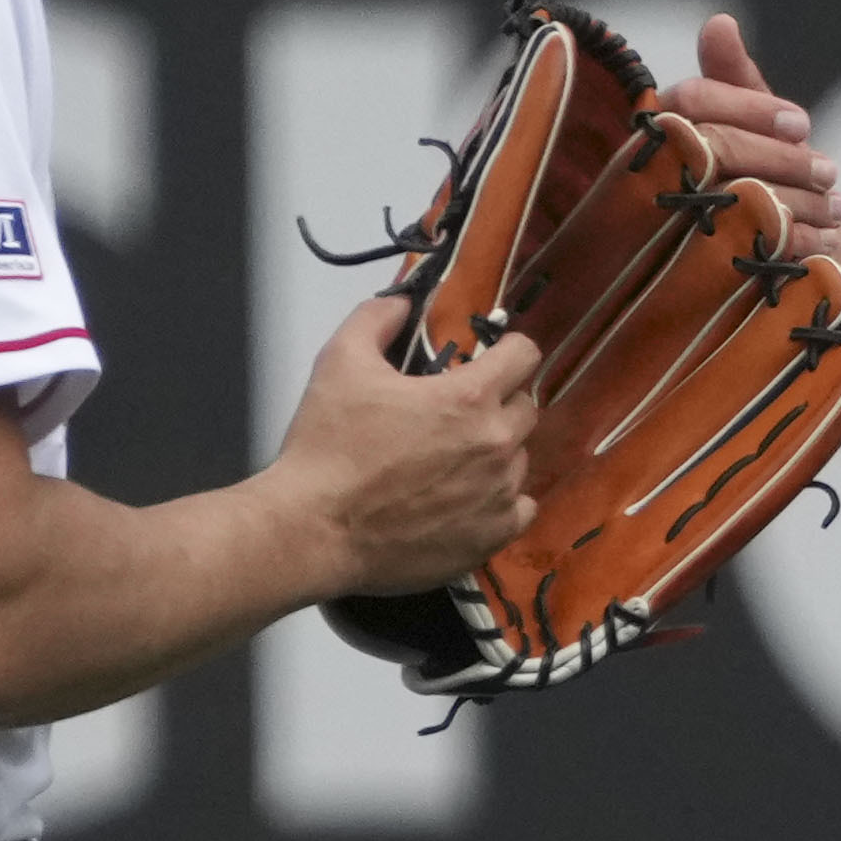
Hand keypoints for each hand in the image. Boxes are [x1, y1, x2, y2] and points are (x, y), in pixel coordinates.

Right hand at [265, 296, 539, 593]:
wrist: (314, 531)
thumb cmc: (327, 448)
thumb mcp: (340, 361)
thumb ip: (377, 318)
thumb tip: (402, 302)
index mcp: (469, 398)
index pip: (525, 355)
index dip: (508, 350)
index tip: (491, 358)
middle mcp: (496, 445)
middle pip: (525, 408)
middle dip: (499, 402)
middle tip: (458, 413)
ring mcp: (498, 496)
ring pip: (519, 459)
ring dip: (495, 453)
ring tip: (451, 461)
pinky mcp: (490, 538)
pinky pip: (519, 509)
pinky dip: (501, 501)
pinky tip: (468, 499)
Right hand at [660, 13, 840, 230]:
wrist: (765, 249)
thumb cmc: (753, 172)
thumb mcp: (747, 119)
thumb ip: (734, 75)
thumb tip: (720, 21)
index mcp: (661, 129)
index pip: (694, 100)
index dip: (751, 108)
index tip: (802, 124)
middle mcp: (654, 170)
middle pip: (717, 147)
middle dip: (784, 159)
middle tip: (829, 171)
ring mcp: (670, 222)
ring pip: (737, 199)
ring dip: (799, 203)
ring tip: (836, 209)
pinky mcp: (694, 268)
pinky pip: (748, 249)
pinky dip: (795, 242)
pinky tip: (825, 239)